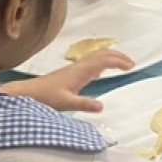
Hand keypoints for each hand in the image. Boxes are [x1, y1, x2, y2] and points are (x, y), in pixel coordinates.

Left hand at [9, 50, 134, 112]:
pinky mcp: (71, 73)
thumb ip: (84, 105)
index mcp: (81, 71)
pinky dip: (102, 63)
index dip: (119, 62)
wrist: (29, 92)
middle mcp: (79, 66)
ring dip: (111, 57)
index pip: (104, 61)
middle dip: (118, 56)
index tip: (132, 67)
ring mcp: (75, 68)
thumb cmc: (46, 97)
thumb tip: (102, 107)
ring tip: (122, 64)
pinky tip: (102, 71)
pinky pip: (91, 63)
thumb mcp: (66, 103)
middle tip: (132, 63)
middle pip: (102, 54)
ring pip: (97, 57)